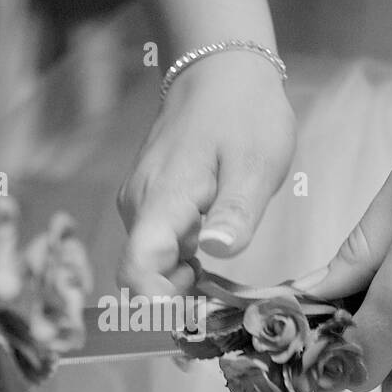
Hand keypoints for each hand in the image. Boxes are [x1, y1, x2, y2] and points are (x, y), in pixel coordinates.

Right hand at [117, 52, 295, 295]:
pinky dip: (179, 268)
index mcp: (162, 200)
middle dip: (175, 306)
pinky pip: (156, 248)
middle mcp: (140, 206)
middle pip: (141, 274)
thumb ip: (236, 212)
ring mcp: (142, 204)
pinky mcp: (152, 203)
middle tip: (221, 317)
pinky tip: (211, 269)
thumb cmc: (243, 113)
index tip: (191, 321)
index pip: (136, 267)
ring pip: (149, 264)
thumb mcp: (255, 163)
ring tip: (223, 298)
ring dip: (179, 288)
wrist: (220, 69)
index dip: (155, 305)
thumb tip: (216, 251)